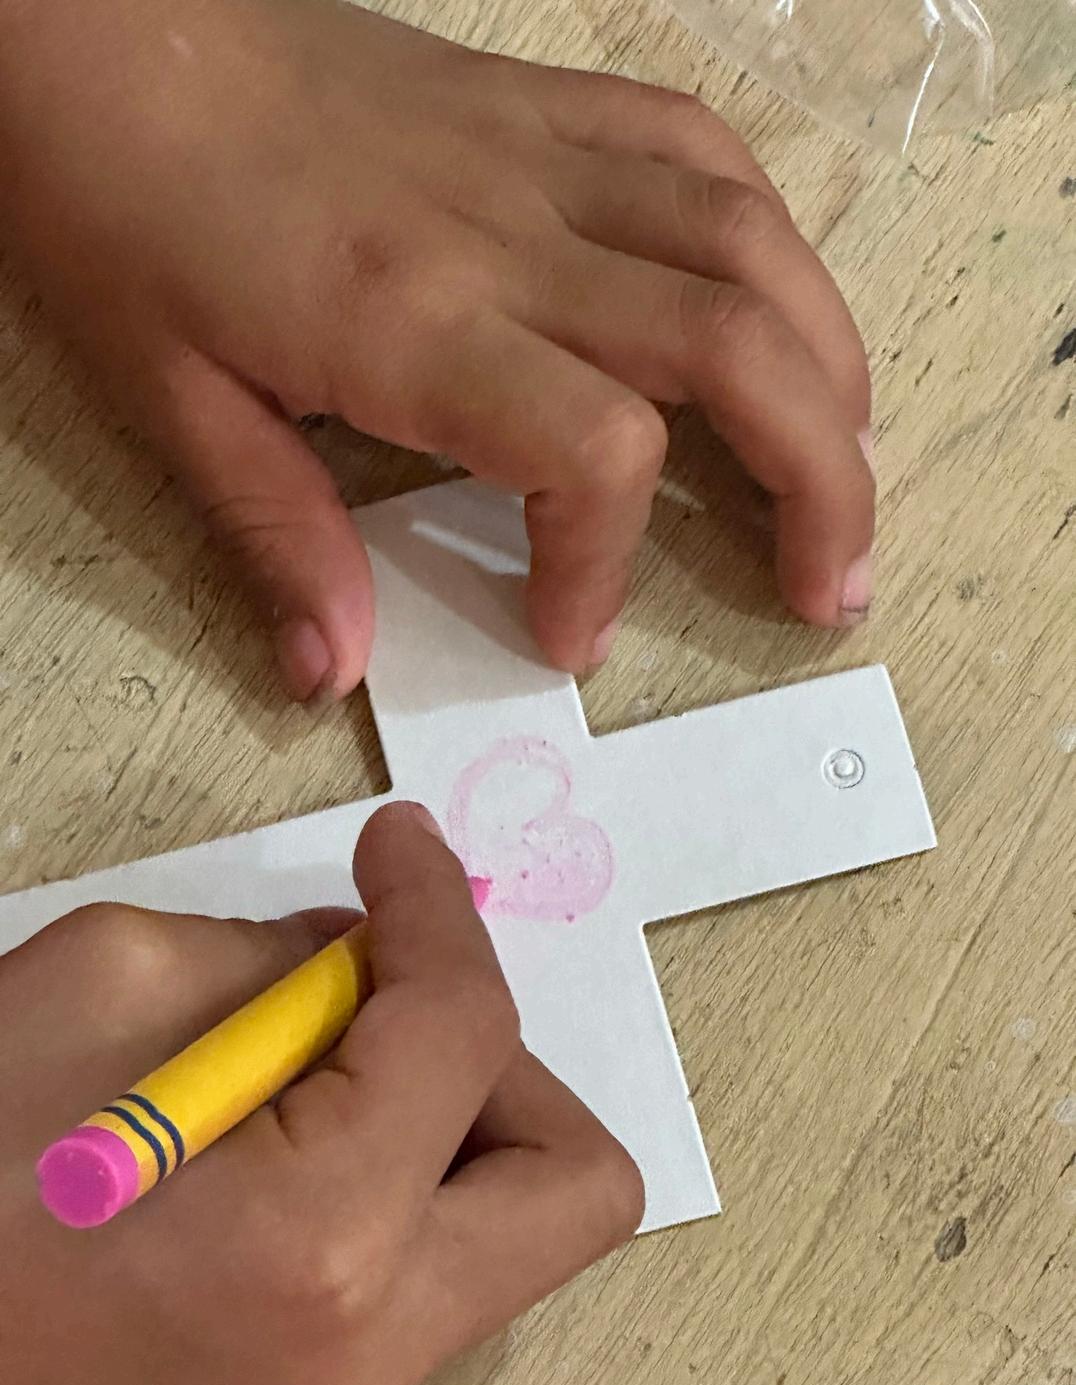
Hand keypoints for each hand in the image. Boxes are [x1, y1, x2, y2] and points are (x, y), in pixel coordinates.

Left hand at [0, 0, 873, 701]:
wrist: (104, 30)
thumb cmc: (124, 212)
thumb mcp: (172, 404)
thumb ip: (277, 542)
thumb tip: (336, 671)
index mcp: (415, 324)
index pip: (596, 456)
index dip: (604, 569)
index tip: (565, 632)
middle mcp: (509, 236)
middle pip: (736, 350)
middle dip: (819, 485)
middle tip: (829, 586)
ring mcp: (540, 155)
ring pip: (751, 247)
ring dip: (831, 366)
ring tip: (846, 465)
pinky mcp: (544, 105)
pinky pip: (701, 152)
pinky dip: (769, 239)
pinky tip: (776, 309)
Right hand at [0, 803, 641, 1384]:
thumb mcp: (91, 993)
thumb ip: (259, 954)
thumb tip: (353, 960)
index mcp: (318, 1239)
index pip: (468, 1029)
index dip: (439, 907)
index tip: (400, 847)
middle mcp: (370, 1350)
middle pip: (576, 1184)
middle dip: (501, 1056)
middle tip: (391, 994)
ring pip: (506, 1232)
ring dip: (448, 1115)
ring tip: (316, 1060)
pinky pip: (422, 1270)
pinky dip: (393, 1176)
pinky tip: (280, 1133)